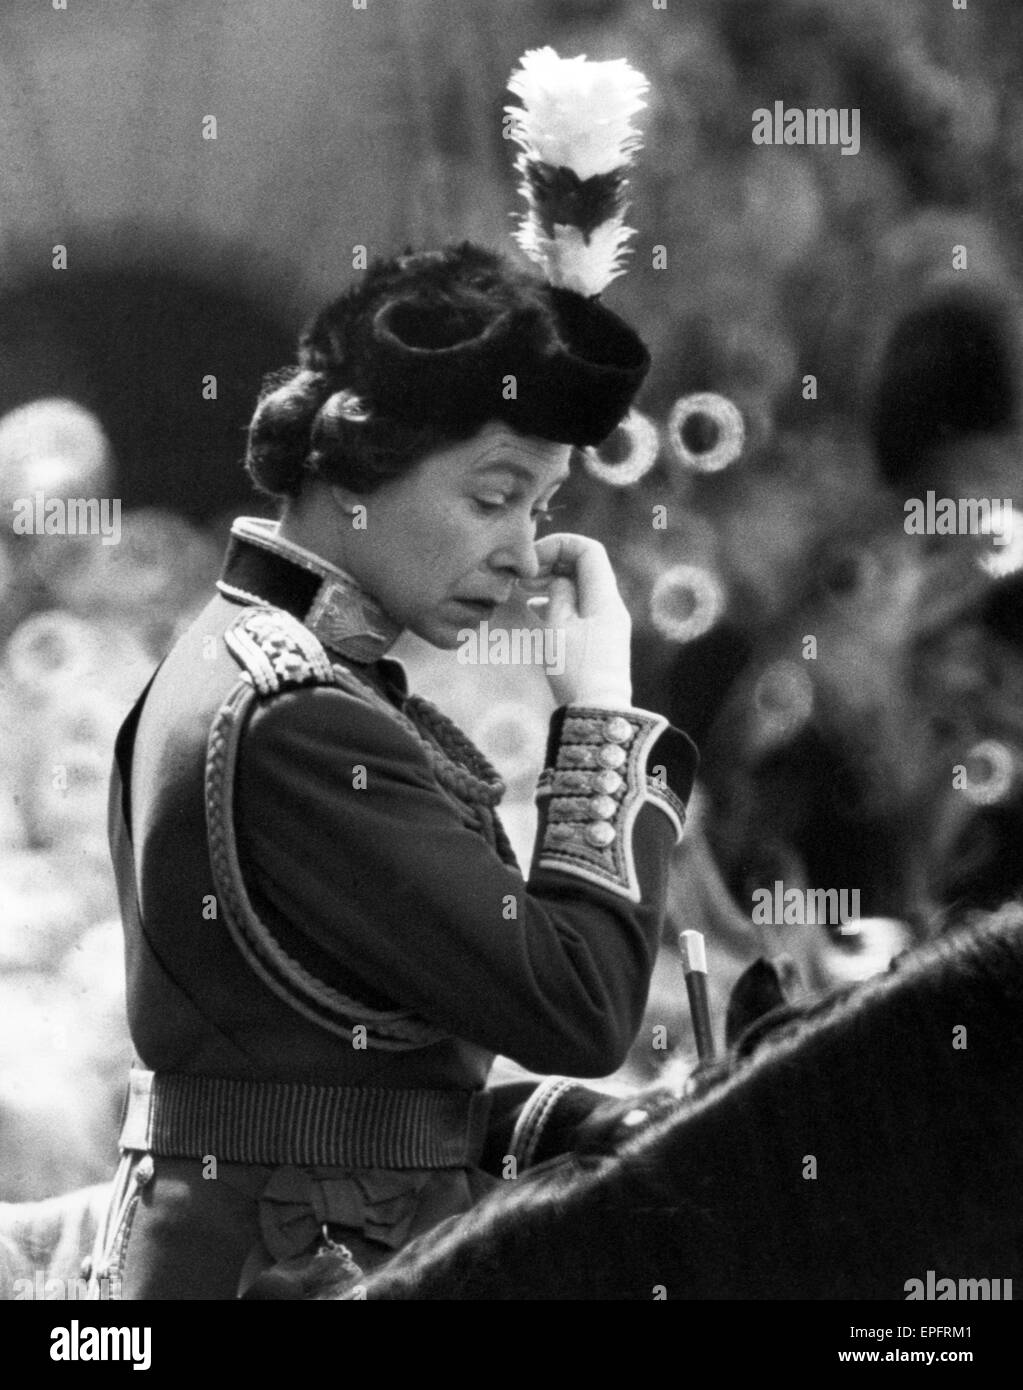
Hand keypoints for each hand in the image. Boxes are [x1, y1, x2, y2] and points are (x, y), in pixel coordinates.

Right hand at [518, 533, 633, 709]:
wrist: (597, 712)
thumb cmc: (575, 670)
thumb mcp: (558, 626)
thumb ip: (558, 593)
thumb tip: (559, 579)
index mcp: (604, 598)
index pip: (588, 550)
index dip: (559, 545)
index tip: (533, 559)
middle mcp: (611, 606)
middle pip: (584, 567)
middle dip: (553, 564)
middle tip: (523, 577)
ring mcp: (607, 623)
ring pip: (579, 588)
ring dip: (552, 584)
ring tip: (523, 592)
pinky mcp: (600, 640)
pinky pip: (579, 609)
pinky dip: (558, 603)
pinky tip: (535, 611)